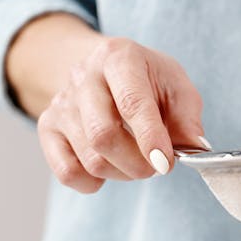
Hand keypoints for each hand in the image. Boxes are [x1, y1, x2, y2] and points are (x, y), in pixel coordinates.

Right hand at [34, 31, 207, 193]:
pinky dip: (92, 182)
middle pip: (102, 135)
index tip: (166, 163)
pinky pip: (66, 171)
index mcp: (119, 57)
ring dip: (122, 173)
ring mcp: (61, 102)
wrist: (103, 70)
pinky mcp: (48, 127)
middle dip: (137, 163)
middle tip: (156, 166)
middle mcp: (83, 76)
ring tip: (136, 161)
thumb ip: (187, 119)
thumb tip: (193, 149)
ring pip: (90, 159)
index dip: (150, 138)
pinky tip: (108, 168)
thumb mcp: (176, 88)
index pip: (131, 102)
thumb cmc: (146, 81)